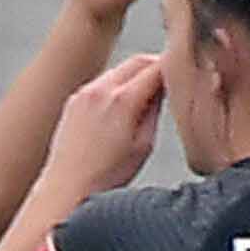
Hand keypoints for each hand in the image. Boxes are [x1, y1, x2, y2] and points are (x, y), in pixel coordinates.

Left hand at [46, 52, 168, 203]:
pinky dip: (116, 86)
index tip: (183, 72)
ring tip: (145, 99)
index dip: (174, 67)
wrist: (66, 189)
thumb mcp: (144, 145)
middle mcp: (100, 90)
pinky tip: (120, 109)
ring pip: (119, 70)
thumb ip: (155, 110)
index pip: (157, 67)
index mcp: (122, 100)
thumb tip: (162, 90)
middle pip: (138, 61)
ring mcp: (83, 93)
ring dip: (135, 76)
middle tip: (169, 80)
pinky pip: (101, 82)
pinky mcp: (73, 100)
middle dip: (156, 66)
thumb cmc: (105, 177)